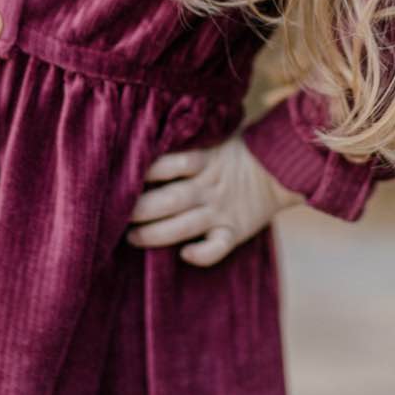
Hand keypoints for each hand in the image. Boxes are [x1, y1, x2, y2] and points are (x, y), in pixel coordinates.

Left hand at [126, 134, 304, 266]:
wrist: (278, 170)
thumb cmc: (232, 154)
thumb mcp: (212, 140)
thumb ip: (184, 146)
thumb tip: (142, 145)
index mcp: (204, 160)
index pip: (170, 164)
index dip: (144, 172)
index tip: (120, 179)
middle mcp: (209, 186)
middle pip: (170, 199)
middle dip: (141, 209)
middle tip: (116, 215)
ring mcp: (221, 210)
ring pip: (185, 225)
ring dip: (156, 234)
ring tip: (132, 238)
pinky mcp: (234, 231)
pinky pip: (218, 247)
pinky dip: (202, 254)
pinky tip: (185, 254)